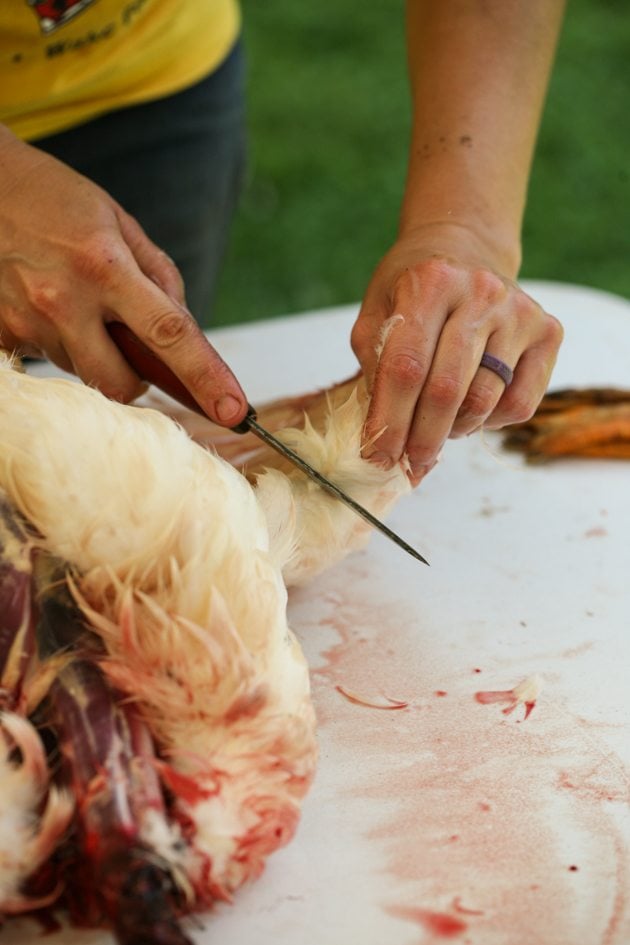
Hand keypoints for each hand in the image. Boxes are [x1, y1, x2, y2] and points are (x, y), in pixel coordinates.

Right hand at [0, 127, 246, 426]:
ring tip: (76, 300)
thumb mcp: (119, 223)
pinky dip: (59, 342)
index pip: (170, 334)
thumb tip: (183, 331)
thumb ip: (159, 277)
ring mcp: (28, 321)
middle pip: (122, 384)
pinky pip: (47, 361)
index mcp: (105, 266)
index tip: (234, 411)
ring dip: (94, 352)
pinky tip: (45, 302)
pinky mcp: (1, 334)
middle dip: (138, 378)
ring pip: (84, 373)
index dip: (206, 377)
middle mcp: (64, 300)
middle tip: (131, 343)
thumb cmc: (55, 200)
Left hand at [351, 224, 563, 483]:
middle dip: (421, 439)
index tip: (376, 456)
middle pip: (447, 390)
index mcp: (429, 283)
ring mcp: (519, 312)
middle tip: (407, 463)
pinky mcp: (547, 331)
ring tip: (438, 426)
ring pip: (484, 401)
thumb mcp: (377, 312)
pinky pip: (520, 403)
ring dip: (455, 429)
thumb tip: (381, 435)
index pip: (406, 367)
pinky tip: (473, 408)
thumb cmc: (415, 290)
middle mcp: (480, 292)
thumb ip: (373, 365)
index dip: (390, 420)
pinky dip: (491, 421)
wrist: (468, 249)